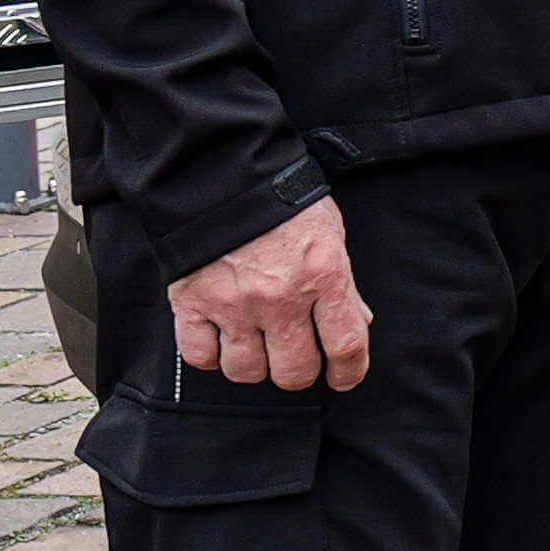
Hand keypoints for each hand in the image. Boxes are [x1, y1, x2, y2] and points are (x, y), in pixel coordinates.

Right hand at [172, 197, 370, 392]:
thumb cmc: (283, 201)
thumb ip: (342, 283)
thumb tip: (356, 323)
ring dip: (253, 365)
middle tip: (294, 358)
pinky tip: (219, 337)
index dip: (349, 372)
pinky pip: (200, 356)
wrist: (222, 173)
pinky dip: (210, 354)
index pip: (346, 347)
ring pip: (246, 372)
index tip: (343, 377)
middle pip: (294, 372)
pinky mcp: (192, 302)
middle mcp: (280, 298)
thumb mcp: (329, 233)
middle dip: (298, 372)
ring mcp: (234, 304)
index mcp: (323, 276)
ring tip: (254, 344)